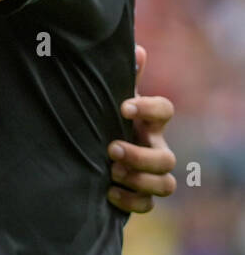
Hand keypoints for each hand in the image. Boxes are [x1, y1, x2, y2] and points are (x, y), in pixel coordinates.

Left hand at [107, 44, 175, 213]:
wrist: (87, 145)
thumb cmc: (101, 115)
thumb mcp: (106, 96)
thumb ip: (121, 75)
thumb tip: (136, 49)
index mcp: (147, 120)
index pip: (165, 110)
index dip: (149, 108)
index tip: (123, 107)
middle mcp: (154, 147)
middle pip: (167, 158)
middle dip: (141, 156)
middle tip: (111, 148)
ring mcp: (149, 174)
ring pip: (166, 184)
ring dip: (141, 180)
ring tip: (112, 171)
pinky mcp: (139, 194)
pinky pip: (149, 205)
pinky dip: (132, 201)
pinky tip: (109, 192)